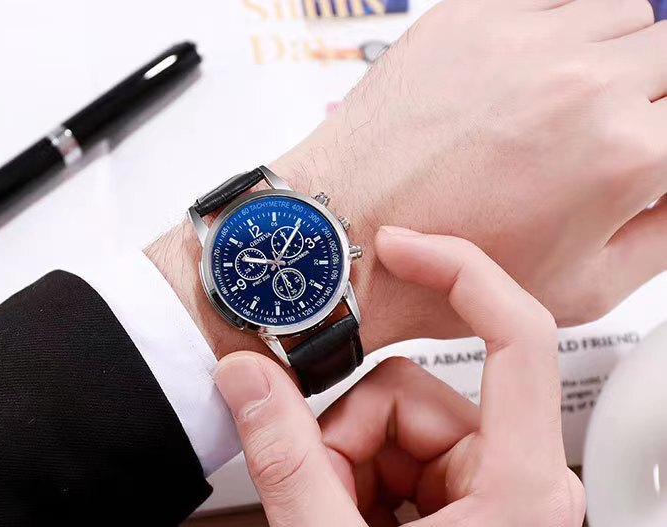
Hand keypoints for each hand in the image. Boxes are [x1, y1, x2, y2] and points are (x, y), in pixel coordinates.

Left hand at [148, 0, 666, 359]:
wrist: (344, 237)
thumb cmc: (439, 274)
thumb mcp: (583, 288)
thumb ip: (666, 233)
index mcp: (625, 153)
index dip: (665, 138)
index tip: (648, 146)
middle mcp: (582, 83)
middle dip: (651, 94)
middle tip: (610, 131)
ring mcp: (523, 41)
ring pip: (620, 15)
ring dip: (612, 54)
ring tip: (568, 104)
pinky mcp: (470, 18)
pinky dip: (556, 32)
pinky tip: (528, 75)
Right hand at [214, 229, 584, 525]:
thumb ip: (284, 457)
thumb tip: (242, 378)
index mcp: (520, 486)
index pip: (515, 334)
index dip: (458, 271)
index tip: (401, 248)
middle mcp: (519, 481)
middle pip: (413, 391)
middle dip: (347, 436)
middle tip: (321, 494)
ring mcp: (491, 492)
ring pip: (398, 422)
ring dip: (349, 465)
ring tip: (336, 519)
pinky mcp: (464, 502)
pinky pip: (399, 452)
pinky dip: (361, 479)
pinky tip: (353, 521)